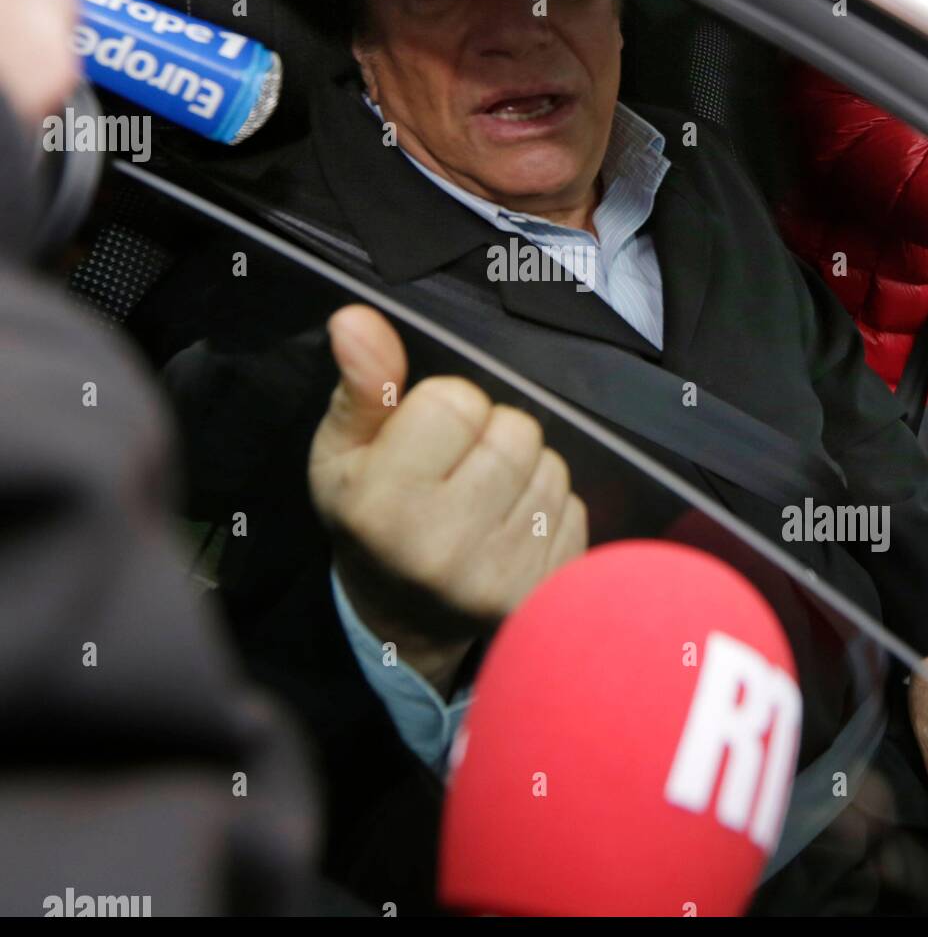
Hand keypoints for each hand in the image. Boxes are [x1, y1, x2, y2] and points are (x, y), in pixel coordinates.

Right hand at [308, 305, 586, 647]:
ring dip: (524, 470)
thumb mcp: (343, 452)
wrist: (401, 619)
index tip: (424, 437)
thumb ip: (360, 384)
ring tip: (482, 497)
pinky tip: (507, 527)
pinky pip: (574, 507)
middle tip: (457, 468)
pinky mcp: (542, 592)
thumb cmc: (369, 517)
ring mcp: (499, 577)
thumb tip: (356, 317)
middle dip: (490, 434)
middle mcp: (442, 548)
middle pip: (515, 429)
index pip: (456, 401)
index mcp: (383, 506)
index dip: (444, 406)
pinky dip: (547, 507)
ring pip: (551, 465)